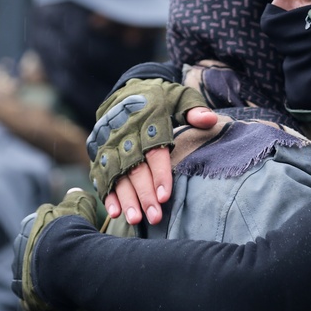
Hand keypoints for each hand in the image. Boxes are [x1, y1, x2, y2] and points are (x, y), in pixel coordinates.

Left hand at [12, 188, 97, 310]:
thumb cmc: (72, 230)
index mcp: (28, 226)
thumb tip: (73, 191)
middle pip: (32, 251)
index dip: (55, 235)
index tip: (68, 240)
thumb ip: (75, 196)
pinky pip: (30, 293)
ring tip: (62, 278)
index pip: (39, 230)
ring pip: (30, 272)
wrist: (67, 259)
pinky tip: (56, 293)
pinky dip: (40, 294)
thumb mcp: (78, 204)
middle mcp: (19, 247)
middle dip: (45, 255)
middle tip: (67, 260)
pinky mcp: (22, 291)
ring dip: (42, 275)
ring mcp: (19, 270)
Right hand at [102, 106, 216, 224]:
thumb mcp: (179, 97)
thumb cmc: (161, 98)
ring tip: (136, 219)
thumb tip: (209, 120)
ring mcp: (110, 144)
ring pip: (117, 175)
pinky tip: (116, 212)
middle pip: (135, 167)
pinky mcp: (100, 153)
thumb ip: (193, 109)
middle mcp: (125, 133)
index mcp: (147, 119)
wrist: (127, 90)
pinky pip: (101, 175)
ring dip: (126, 198)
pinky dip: (107, 194)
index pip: (154, 150)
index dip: (160, 174)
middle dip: (144, 194)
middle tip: (155, 216)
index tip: (166, 196)